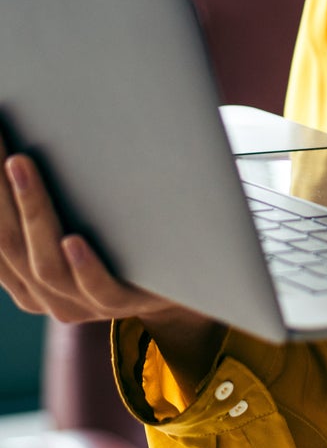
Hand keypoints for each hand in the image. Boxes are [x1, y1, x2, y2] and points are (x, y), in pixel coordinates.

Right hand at [1, 136, 223, 392]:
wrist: (188, 280)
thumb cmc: (123, 239)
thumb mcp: (81, 218)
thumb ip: (54, 197)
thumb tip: (29, 143)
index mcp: (24, 273)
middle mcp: (44, 291)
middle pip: (9, 239)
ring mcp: (81, 302)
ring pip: (45, 263)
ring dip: (32, 208)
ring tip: (20, 164)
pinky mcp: (121, 303)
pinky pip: (97, 287)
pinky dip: (83, 264)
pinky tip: (73, 238)